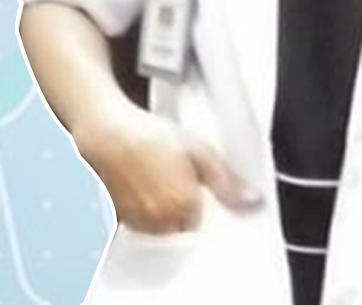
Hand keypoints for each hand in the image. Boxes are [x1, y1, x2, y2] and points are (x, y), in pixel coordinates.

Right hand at [74, 102, 261, 234]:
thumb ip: (226, 181)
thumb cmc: (151, 136)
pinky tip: (141, 186)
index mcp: (184, 206)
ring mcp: (138, 223)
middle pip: (181, 227)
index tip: (195, 185)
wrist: (108, 133)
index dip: (200, 199)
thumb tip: (253, 201)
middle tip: (175, 176)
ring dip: (162, 211)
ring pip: (160, 228)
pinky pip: (140, 225)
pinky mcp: (119, 221)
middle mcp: (160, 222)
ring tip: (156, 178)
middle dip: (182, 207)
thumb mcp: (198, 150)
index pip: (202, 221)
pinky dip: (143, 212)